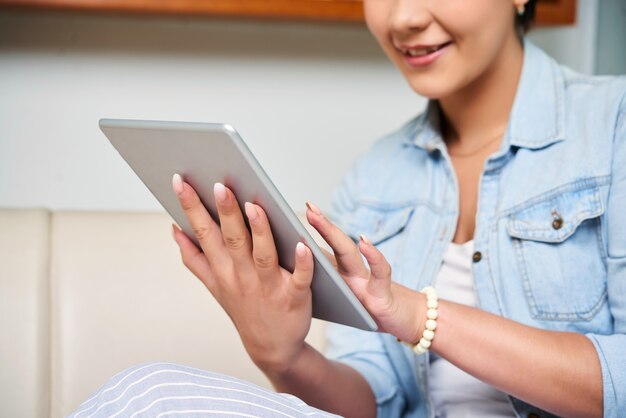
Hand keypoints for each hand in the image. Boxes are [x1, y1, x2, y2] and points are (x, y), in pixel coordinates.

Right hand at [170, 174, 313, 372]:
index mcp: (222, 269)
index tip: (179, 180)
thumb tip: (174, 229)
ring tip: (253, 206)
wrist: (271, 348)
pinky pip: (300, 277)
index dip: (191, 207)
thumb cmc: (243, 308)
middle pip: (232, 239)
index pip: (204, 233)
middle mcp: (242, 276)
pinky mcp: (294, 296)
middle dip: (225, 212)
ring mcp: (269, 286)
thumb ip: (194, 258)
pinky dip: (302, 262)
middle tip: (219, 185)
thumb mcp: (214, 286)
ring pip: (263, 254)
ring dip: (260, 231)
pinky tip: (303, 244)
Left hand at [305, 202, 424, 343]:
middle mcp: (353, 273)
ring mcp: (367, 282)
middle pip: (335, 245)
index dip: (304, 236)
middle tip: (307, 207)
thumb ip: (325, 286)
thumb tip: (291, 274)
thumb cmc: (370, 310)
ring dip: (333, 234)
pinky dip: (374, 257)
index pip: (321, 251)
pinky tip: (365, 243)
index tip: (289, 216)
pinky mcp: (382, 296)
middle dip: (321, 225)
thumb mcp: (345, 300)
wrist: (408, 322)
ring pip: (349, 254)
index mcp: (340, 275)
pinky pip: (379, 274)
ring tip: (318, 218)